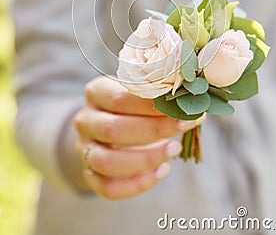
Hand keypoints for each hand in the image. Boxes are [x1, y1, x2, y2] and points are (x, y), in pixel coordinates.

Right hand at [74, 76, 203, 199]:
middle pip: (114, 129)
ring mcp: (84, 149)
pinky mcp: (89, 173)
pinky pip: (107, 187)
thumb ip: (156, 91)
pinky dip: (137, 184)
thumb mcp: (137, 88)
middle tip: (184, 125)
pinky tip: (162, 171)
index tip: (179, 105)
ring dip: (146, 159)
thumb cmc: (129, 101)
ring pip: (108, 161)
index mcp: (96, 92)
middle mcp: (85, 120)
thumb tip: (191, 98)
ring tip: (174, 150)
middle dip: (154, 130)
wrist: (104, 123)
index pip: (119, 98)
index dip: (150, 104)